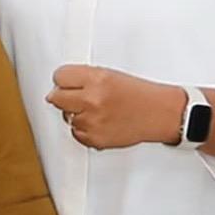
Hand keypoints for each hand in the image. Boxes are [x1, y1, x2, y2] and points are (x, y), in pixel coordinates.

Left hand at [49, 66, 189, 151]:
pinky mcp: (94, 139)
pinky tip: (98, 122)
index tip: (66, 81)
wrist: (159, 113)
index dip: (62, 79)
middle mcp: (92, 100)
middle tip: (76, 96)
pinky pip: (76, 133)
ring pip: (66, 117)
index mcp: (97, 79)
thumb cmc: (139, 94)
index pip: (60, 76)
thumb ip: (82, 77)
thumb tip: (59, 84)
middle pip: (55, 98)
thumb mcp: (111, 74)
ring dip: (76, 114)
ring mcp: (92, 121)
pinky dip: (83, 129)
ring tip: (96, 110)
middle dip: (63, 96)